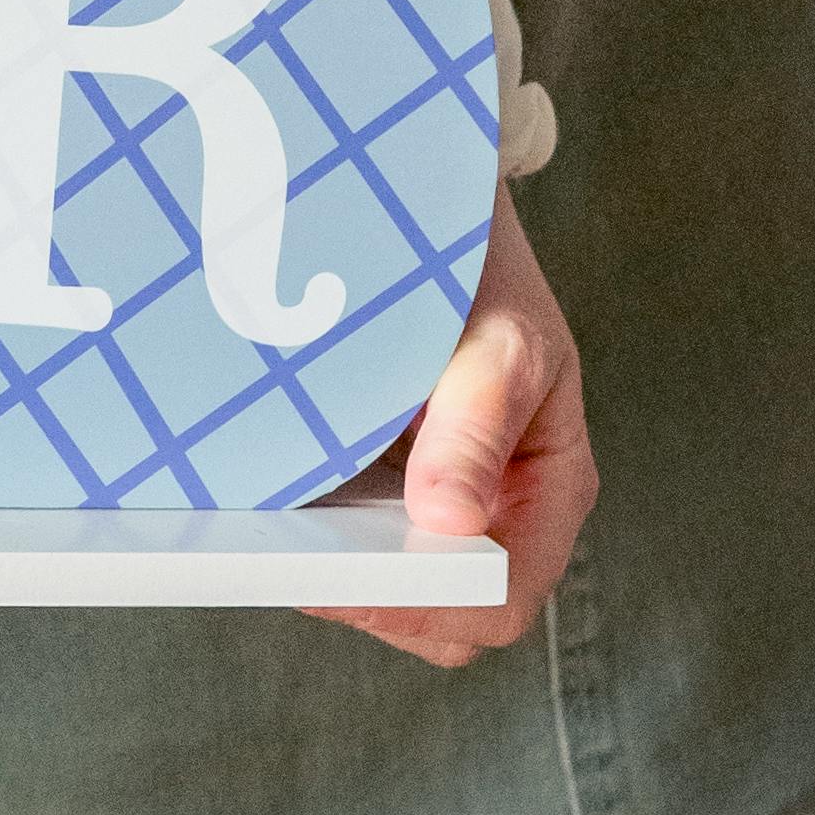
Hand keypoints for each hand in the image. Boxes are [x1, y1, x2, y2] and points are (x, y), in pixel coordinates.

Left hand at [312, 187, 596, 667]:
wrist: (431, 202)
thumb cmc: (482, 268)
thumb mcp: (498, 339)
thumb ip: (475, 427)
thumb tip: (449, 521)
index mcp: (548, 489)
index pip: (502, 598)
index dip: (432, 607)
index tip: (354, 576)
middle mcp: (499, 508)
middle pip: (445, 612)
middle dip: (374, 598)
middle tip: (295, 558)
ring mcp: (440, 499)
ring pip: (391, 580)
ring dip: (335, 567)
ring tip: (270, 534)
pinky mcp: (384, 478)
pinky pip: (351, 532)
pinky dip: (314, 529)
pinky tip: (266, 499)